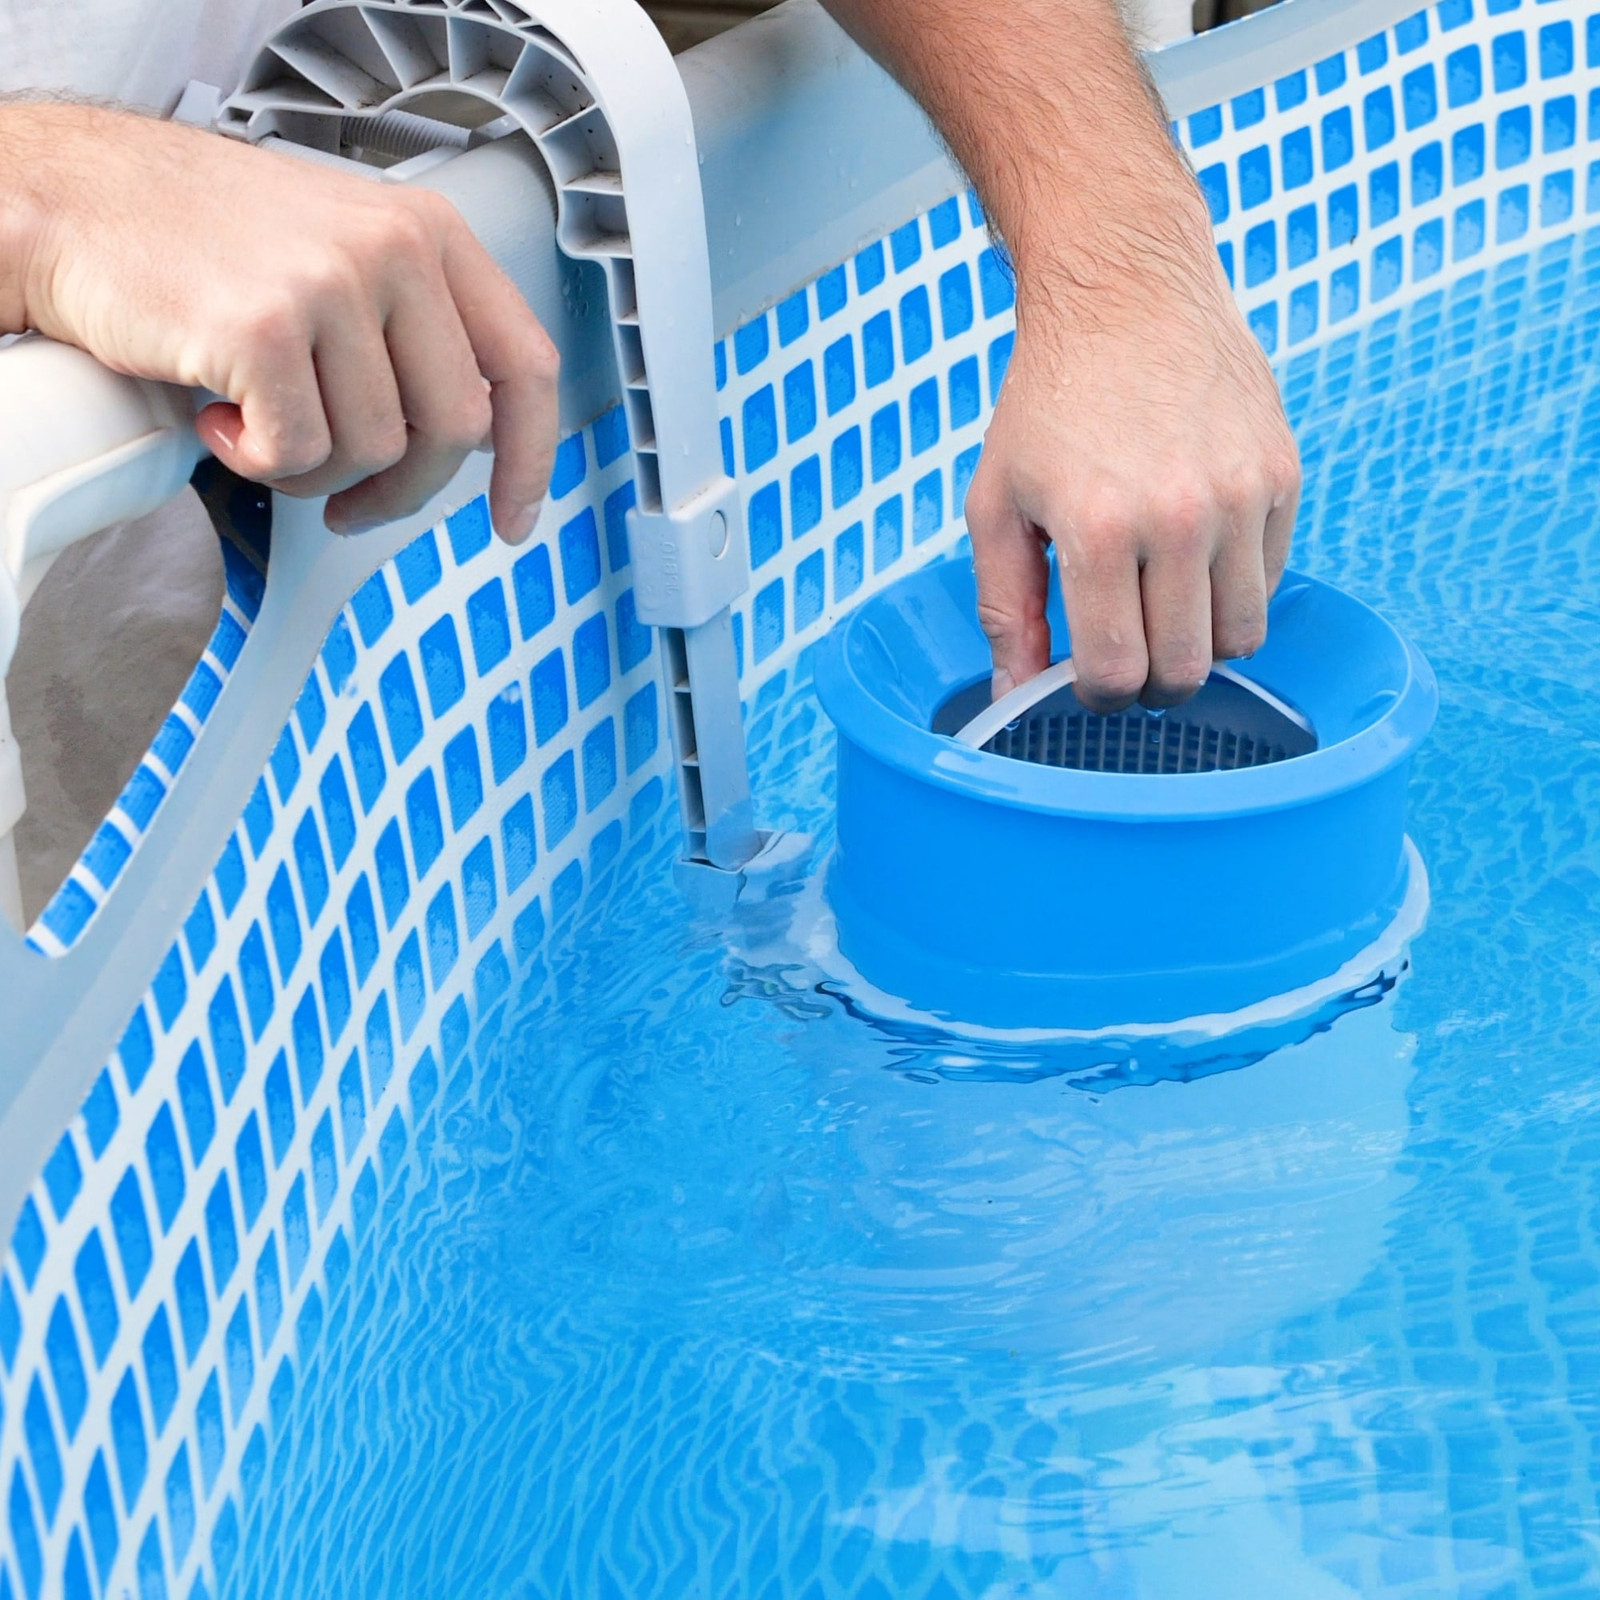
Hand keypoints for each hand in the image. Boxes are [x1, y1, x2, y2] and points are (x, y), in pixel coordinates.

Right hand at [0, 102, 558, 540]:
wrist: (72, 203)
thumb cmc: (203, 242)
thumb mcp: (342, 253)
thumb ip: (417, 328)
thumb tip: (478, 435)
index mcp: (429, 233)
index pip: (525, 366)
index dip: (529, 460)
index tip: (512, 521)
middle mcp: (393, 249)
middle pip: (454, 431)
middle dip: (401, 488)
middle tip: (345, 501)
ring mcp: (330, 284)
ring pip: (374, 451)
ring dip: (312, 471)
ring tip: (255, 426)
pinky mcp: (264, 329)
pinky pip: (299, 454)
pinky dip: (255, 462)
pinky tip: (215, 418)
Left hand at [966, 210, 1300, 713]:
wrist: (1126, 293)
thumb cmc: (1048, 400)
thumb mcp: (996, 502)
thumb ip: (1005, 605)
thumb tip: (1013, 691)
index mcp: (1099, 529)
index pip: (1118, 671)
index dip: (1099, 695)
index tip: (1089, 680)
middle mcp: (1181, 518)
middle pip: (1186, 669)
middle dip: (1151, 682)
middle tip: (1127, 653)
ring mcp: (1242, 497)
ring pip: (1241, 637)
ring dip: (1201, 643)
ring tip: (1162, 607)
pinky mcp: (1283, 477)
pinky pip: (1270, 582)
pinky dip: (1234, 591)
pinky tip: (1193, 557)